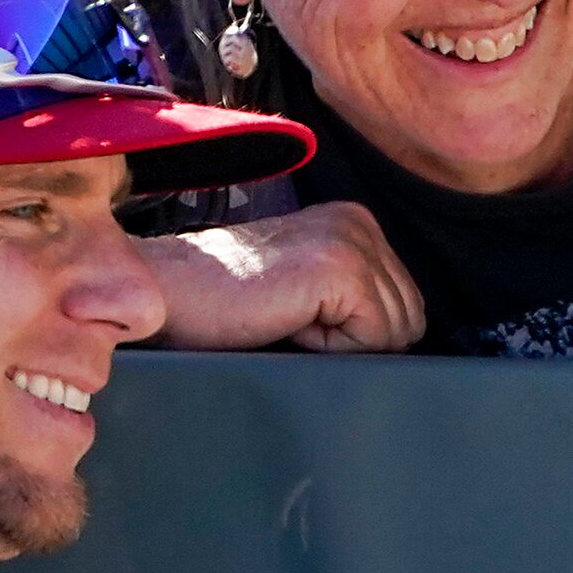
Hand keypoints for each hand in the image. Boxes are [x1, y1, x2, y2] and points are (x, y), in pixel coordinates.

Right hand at [139, 203, 424, 353]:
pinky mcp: (339, 269)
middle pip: (409, 320)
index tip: (301, 320)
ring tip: (286, 320)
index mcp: (354, 223)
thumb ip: (351, 300)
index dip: (359, 336)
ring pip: (395, 333)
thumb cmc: (219, 303)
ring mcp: (351, 241)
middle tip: (291, 323)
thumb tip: (401, 345)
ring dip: (340, 346)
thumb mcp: (303, 292)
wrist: (164, 291)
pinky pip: (372, 339)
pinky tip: (287, 323)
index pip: (405, 306)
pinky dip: (329, 349)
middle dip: (355, 342)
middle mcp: (359, 223)